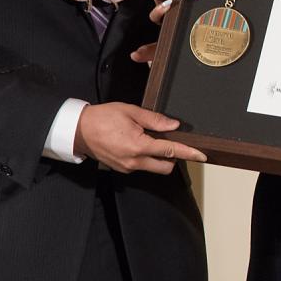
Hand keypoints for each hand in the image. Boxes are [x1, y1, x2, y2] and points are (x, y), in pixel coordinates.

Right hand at [73, 102, 206, 174]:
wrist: (78, 130)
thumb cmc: (102, 118)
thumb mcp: (130, 112)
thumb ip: (154, 119)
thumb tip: (173, 125)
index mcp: (138, 146)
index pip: (169, 151)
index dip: (188, 153)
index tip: (201, 155)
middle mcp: (134, 161)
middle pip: (165, 167)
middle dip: (173, 157)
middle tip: (170, 140)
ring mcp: (127, 167)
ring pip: (154, 167)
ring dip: (159, 157)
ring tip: (150, 138)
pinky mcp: (122, 169)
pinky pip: (142, 166)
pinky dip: (146, 157)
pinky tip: (139, 143)